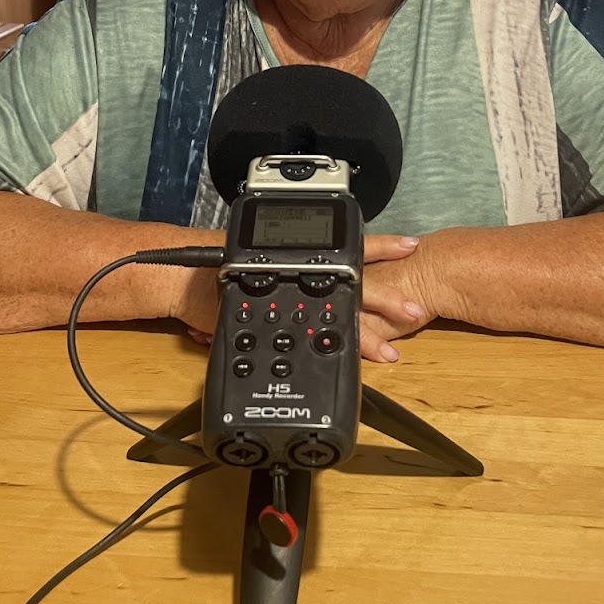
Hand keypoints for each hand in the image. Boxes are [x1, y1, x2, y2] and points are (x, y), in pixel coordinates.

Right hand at [170, 234, 433, 360]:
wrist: (187, 278)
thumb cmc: (220, 268)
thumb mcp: (261, 263)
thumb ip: (293, 270)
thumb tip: (320, 282)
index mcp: (304, 255)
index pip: (350, 247)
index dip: (382, 246)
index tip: (412, 245)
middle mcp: (303, 272)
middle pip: (355, 284)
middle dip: (389, 299)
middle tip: (416, 309)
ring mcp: (294, 296)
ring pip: (341, 314)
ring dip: (370, 333)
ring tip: (394, 348)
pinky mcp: (282, 317)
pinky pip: (318, 333)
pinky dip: (340, 348)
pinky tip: (358, 358)